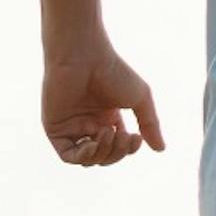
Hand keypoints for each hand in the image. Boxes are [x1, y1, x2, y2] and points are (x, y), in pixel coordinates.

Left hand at [42, 43, 164, 166]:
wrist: (83, 55)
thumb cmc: (112, 70)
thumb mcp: (140, 98)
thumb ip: (150, 124)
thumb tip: (161, 149)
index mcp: (107, 117)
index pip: (119, 147)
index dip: (129, 149)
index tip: (137, 137)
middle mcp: (88, 124)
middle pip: (105, 156)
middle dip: (118, 152)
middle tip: (122, 135)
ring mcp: (71, 127)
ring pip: (88, 160)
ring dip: (103, 154)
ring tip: (108, 133)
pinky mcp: (55, 129)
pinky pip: (68, 156)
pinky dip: (83, 156)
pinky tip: (92, 143)